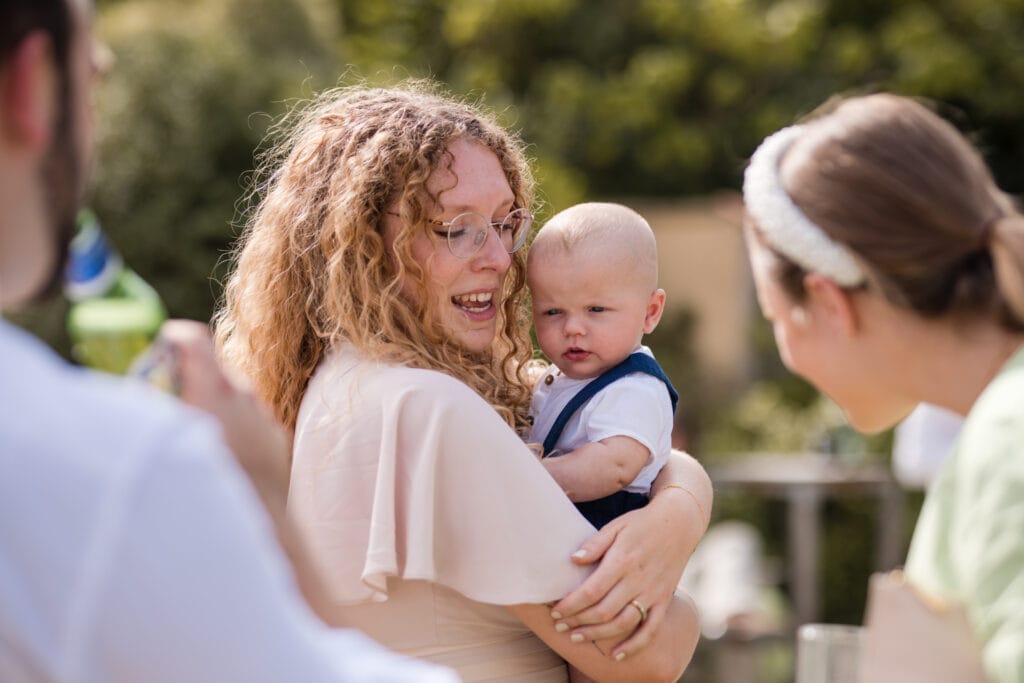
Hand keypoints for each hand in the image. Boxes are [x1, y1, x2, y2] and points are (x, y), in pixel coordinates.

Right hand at [156, 320, 291, 515]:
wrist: (259, 519)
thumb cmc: (207, 483)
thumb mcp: (171, 439)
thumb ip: (157, 412)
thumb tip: (145, 396)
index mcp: (212, 390)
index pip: (193, 340)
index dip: (175, 339)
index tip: (165, 345)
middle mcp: (241, 394)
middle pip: (212, 372)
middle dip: (193, 383)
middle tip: (174, 405)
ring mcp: (261, 414)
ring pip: (233, 398)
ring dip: (215, 410)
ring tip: (199, 441)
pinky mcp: (274, 435)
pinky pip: (250, 422)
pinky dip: (235, 430)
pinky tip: (224, 459)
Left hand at [549, 450, 710, 659]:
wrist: (679, 523)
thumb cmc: (641, 524)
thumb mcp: (615, 526)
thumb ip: (594, 544)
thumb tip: (573, 560)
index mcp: (622, 561)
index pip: (591, 591)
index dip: (570, 605)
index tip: (554, 611)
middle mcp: (637, 580)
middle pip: (603, 611)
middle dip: (577, 622)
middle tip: (559, 626)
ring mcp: (652, 592)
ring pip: (623, 623)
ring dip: (598, 635)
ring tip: (577, 638)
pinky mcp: (664, 600)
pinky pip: (650, 629)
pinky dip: (634, 646)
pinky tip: (616, 656)